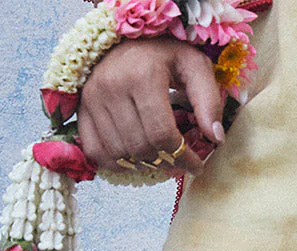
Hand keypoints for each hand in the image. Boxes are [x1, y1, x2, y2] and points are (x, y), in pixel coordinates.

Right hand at [77, 37, 224, 173]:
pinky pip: (97, 152)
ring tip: (161, 160)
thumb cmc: (163, 54)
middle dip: (165, 163)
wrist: (124, 39)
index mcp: (142, 75)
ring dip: (144, 165)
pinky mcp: (82, 109)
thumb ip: (208, 99)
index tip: (197, 165)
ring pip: (120, 154)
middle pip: (141, 148)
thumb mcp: (193, 65)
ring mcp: (93, 99)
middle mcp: (112, 87)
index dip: (183, 157)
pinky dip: (117, 164)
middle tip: (180, 163)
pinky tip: (135, 159)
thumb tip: (215, 138)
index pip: (162, 134)